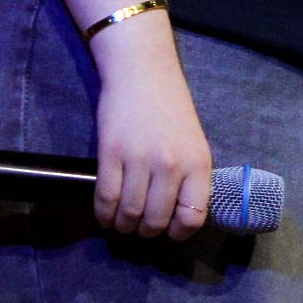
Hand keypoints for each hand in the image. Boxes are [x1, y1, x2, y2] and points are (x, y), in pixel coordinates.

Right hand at [89, 25, 212, 240]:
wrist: (142, 70)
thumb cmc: (170, 106)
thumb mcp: (193, 142)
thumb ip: (189, 176)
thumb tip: (178, 215)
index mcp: (198, 163)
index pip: (193, 216)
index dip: (178, 232)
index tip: (169, 231)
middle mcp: (171, 164)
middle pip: (156, 221)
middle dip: (146, 232)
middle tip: (139, 227)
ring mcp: (139, 159)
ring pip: (130, 213)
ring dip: (123, 226)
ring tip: (121, 222)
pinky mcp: (110, 152)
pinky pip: (106, 198)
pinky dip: (103, 214)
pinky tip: (105, 214)